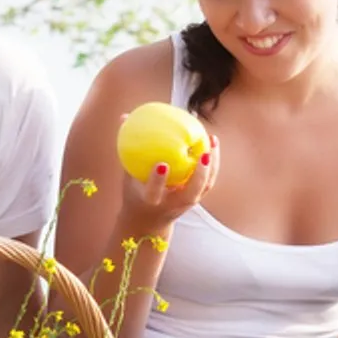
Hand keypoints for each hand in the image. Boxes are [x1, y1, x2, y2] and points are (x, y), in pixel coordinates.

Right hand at [117, 118, 218, 236]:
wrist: (148, 221)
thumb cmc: (135, 191)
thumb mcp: (127, 173)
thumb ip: (127, 148)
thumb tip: (124, 117)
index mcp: (151, 201)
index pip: (154, 193)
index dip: (158, 181)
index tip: (162, 164)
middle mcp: (171, 205)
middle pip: (189, 195)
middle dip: (198, 177)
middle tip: (203, 154)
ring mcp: (186, 203)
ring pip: (204, 187)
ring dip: (212, 165)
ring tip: (212, 140)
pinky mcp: (196, 198)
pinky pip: (208, 180)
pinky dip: (213, 163)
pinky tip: (212, 142)